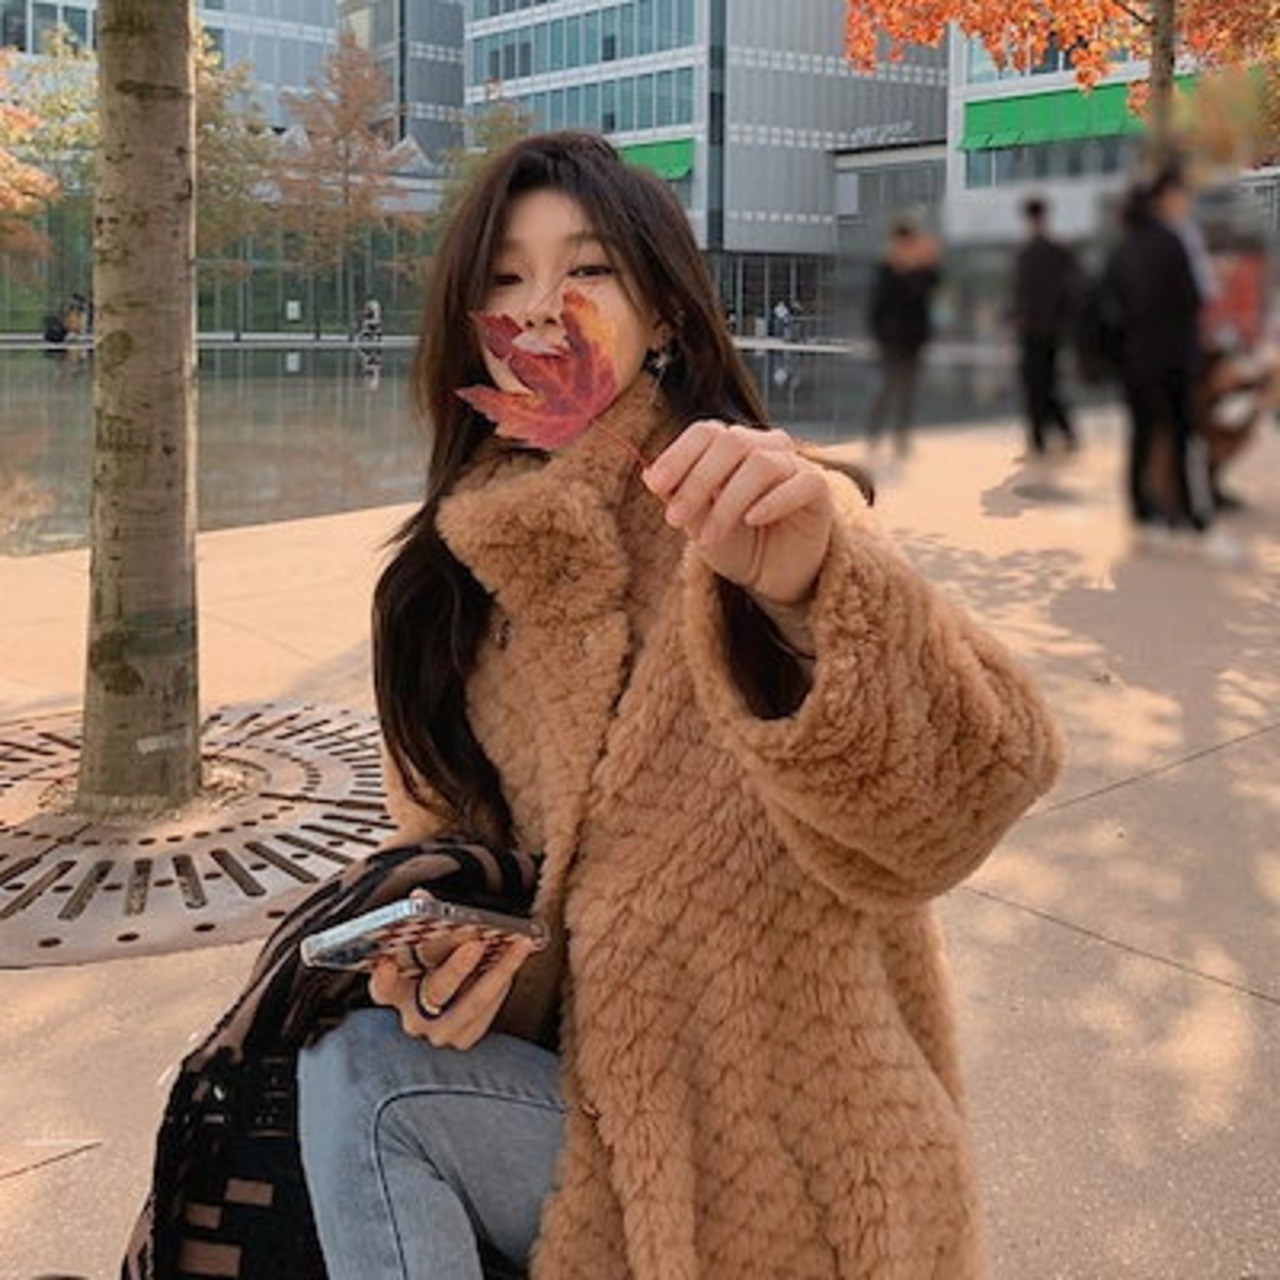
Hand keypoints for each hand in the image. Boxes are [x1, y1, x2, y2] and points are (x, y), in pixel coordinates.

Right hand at [369, 894, 538, 1050]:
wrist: (453, 990)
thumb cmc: (434, 959)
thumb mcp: (424, 940)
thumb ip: (422, 919)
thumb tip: (420, 897)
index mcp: (394, 991)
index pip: (383, 988)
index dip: (383, 978)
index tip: (387, 963)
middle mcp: (413, 1017)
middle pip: (434, 992)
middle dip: (456, 967)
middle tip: (476, 943)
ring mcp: (440, 1031)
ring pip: (471, 1004)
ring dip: (497, 971)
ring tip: (518, 943)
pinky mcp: (465, 1036)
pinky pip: (489, 1010)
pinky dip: (505, 979)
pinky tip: (519, 954)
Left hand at [642, 421, 832, 605]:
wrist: (773, 577)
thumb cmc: (737, 544)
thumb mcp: (699, 524)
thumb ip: (680, 497)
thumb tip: (649, 474)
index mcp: (733, 447)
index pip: (705, 432)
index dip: (679, 454)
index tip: (656, 486)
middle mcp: (765, 447)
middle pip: (730, 442)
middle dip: (697, 481)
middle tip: (674, 520)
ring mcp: (794, 464)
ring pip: (760, 463)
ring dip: (728, 502)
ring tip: (709, 537)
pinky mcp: (817, 488)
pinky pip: (799, 482)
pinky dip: (772, 500)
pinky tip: (753, 520)